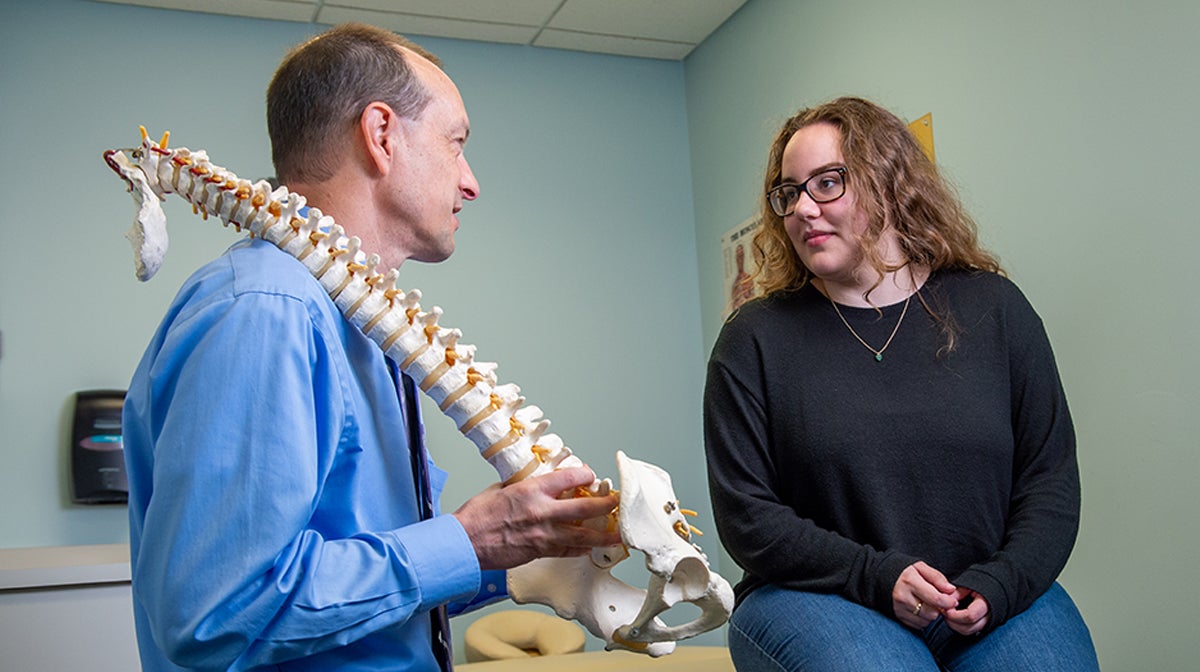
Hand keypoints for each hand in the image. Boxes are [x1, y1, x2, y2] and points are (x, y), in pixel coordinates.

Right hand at [453, 466, 621, 569]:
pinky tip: (589, 547)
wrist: (463, 543)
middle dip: (605, 504)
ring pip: (582, 534)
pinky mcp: (539, 552)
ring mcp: (543, 534)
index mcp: (532, 490)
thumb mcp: (499, 489)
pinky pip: (567, 551)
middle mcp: (542, 511)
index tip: (590, 476)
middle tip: (617, 502)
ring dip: (602, 534)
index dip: (585, 475)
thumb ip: (521, 486)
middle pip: (585, 507)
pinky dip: (580, 549)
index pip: (570, 477)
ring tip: (618, 533)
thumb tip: (532, 482)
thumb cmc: (476, 516)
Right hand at [892, 561, 957, 627]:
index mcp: (910, 581)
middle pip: (932, 612)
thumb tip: (951, 590)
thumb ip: (937, 578)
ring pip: (927, 620)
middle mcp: (903, 596)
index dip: (948, 602)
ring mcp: (900, 608)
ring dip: (931, 614)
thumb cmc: (906, 573)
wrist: (883, 578)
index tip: (953, 601)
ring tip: (927, 603)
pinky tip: (920, 609)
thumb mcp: (921, 567)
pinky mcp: (899, 617)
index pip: (935, 598)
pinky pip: (919, 625)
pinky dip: (923, 619)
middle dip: (939, 608)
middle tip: (938, 601)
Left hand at [942, 588, 989, 635]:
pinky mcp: (980, 625)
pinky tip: (952, 617)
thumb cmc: (978, 584)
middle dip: (952, 622)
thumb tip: (945, 599)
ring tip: (947, 613)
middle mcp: (988, 616)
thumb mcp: (967, 583)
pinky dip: (958, 626)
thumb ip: (957, 592)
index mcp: (986, 604)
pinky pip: (968, 630)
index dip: (955, 615)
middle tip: (944, 612)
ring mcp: (985, 622)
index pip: (970, 615)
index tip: (945, 609)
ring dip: (954, 625)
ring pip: (967, 631)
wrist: (988, 587)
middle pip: (968, 627)